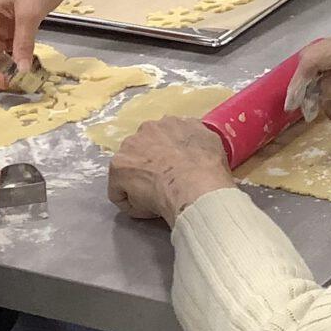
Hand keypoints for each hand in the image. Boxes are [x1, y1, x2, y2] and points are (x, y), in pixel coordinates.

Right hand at [0, 0, 73, 77]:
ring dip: (10, 60)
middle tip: (13, 82)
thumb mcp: (29, 15)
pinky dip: (19, 52)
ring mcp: (5, 17)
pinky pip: (14, 40)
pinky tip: (26, 64)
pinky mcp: (19, 19)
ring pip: (2, 45)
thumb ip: (23, 43)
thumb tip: (20, 71)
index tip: (3, 80)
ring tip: (20, 77)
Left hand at [107, 117, 234, 226]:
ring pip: (131, 167)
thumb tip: (197, 148)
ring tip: (156, 197)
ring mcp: (131, 145)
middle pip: (144, 148)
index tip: (175, 170)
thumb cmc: (208, 169)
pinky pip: (120, 190)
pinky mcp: (117, 166)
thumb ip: (199, 140)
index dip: (168, 155)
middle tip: (165, 183)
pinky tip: (147, 209)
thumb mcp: (212, 144)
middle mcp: (149, 127)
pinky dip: (131, 202)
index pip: (163, 137)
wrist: (195, 185)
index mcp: (172, 122)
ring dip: (139, 180)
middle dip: (151, 163)